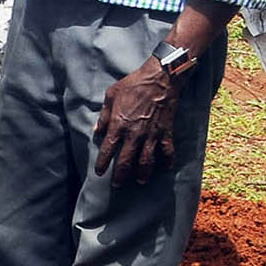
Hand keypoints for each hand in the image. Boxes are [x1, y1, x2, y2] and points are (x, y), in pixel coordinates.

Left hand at [92, 59, 177, 186]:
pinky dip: (167, 161)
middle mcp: (134, 134)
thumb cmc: (133, 85)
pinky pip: (167, 151)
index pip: (108, 149)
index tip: (99, 172)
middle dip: (121, 175)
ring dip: (143, 173)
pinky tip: (166, 168)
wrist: (160, 80)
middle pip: (126, 161)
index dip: (103, 163)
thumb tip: (97, 131)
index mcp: (119, 124)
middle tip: (117, 185)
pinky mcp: (166, 132)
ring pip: (147, 160)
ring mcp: (152, 134)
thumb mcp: (111, 96)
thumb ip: (104, 115)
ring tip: (140, 181)